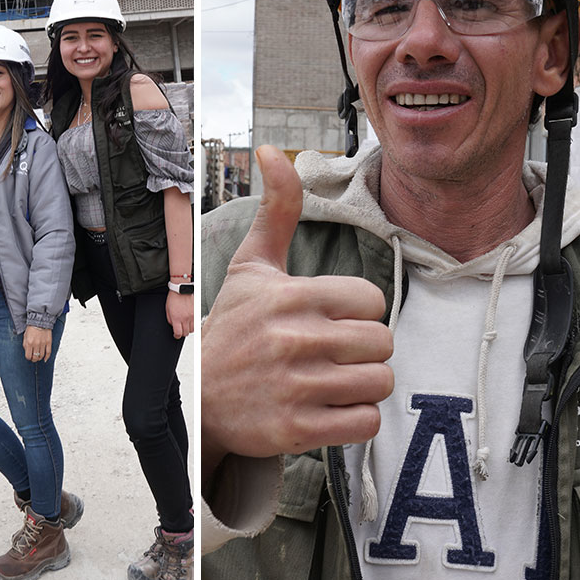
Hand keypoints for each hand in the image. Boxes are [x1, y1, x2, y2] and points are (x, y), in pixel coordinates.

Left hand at [22, 325, 52, 361]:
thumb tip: (27, 351)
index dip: (28, 358)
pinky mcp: (48, 342)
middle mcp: (36, 344)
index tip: (29, 357)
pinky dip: (47, 357)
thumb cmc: (32, 328)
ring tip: (38, 358)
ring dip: (39, 358)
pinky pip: (48, 352)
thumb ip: (25, 344)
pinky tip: (45, 359)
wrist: (39, 321)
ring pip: (41, 356)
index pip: (28, 356)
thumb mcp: (25, 336)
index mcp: (29, 343)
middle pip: (35, 357)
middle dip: (34, 359)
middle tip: (34, 359)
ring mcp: (43, 344)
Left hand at [166, 290, 193, 338]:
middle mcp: (185, 318)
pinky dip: (193, 325)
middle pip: (185, 333)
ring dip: (188, 330)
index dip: (176, 336)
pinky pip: (196, 324)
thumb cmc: (174, 298)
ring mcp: (192, 316)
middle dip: (182, 333)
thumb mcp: (167, 310)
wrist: (182, 290)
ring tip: (185, 326)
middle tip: (180, 330)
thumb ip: (170, 320)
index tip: (176, 335)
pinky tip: (190, 323)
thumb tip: (173, 326)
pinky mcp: (197, 313)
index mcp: (176, 318)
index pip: (178, 333)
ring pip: (192, 330)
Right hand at [201, 146, 393, 494]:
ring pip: (379, 382)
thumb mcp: (251, 268)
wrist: (197, 400)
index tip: (329, 321)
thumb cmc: (233, 328)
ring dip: (362, 385)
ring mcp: (294, 387)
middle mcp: (291, 340)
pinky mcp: (296, 429)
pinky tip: (328, 408)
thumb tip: (273, 149)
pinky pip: (365, 422)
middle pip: (382, 342)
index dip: (357, 312)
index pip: (372, 300)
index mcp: (288, 297)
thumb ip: (277, 211)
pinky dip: (354, 419)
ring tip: (331, 381)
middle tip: (332, 354)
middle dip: (363, 350)